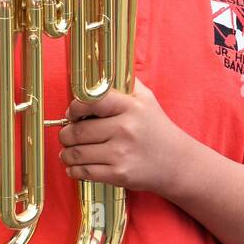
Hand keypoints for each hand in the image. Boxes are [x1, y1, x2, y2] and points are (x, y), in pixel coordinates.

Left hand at [58, 78, 181, 191]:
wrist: (178, 162)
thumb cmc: (158, 129)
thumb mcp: (147, 99)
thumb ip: (126, 83)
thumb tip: (102, 69)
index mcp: (130, 107)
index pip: (91, 101)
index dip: (74, 108)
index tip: (72, 114)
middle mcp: (125, 129)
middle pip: (78, 131)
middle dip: (66, 134)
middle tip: (67, 135)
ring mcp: (121, 153)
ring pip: (77, 153)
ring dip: (66, 154)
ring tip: (68, 152)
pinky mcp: (119, 174)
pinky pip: (85, 172)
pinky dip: (74, 170)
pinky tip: (74, 167)